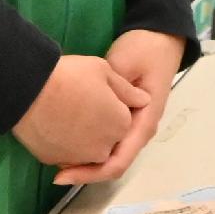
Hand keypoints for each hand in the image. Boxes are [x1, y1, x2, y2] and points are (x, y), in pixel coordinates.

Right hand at [13, 52, 149, 170]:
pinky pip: (64, 154)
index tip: (96, 91)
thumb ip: (127, 90)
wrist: (27, 90)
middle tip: (78, 99)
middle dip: (97, 124)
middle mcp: (104, 148)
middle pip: (106, 137)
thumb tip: (143, 100)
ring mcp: (79, 158)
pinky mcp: (55, 161)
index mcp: (121, 125)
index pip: (123, 119)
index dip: (111, 104)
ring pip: (85, 149)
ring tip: (64, 109)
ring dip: (81, 136)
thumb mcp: (104, 70)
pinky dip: (63, 143)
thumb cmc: (70, 76)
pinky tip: (53, 123)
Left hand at [57, 28, 185, 186]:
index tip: (64, 174)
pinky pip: (107, 142)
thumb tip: (92, 111)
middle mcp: (139, 130)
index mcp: (144, 121)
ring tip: (58, 162)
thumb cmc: (145, 50)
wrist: (159, 38)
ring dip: (86, 163)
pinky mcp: (123, 120)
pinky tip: (68, 145)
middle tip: (55, 172)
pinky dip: (89, 149)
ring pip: (109, 156)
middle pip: (113, 164)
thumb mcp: (125, 64)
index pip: (119, 160)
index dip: (91, 172)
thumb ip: (111, 90)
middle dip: (86, 172)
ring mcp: (132, 127)